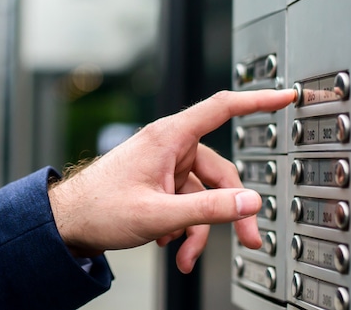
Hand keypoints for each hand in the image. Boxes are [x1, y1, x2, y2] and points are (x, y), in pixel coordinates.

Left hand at [47, 88, 295, 273]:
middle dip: (230, 211)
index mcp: (169, 137)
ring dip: (199, 228)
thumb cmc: (98, 208)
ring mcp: (163, 166)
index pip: (221, 108)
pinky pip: (186, 203)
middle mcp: (169, 147)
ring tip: (184, 254)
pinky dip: (183, 226)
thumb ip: (208, 209)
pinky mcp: (158, 184)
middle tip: (246, 240)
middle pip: (220, 172)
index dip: (257, 100)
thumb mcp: (159, 214)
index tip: (284, 96)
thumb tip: (249, 202)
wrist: (66, 224)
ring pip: (203, 195)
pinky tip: (168, 244)